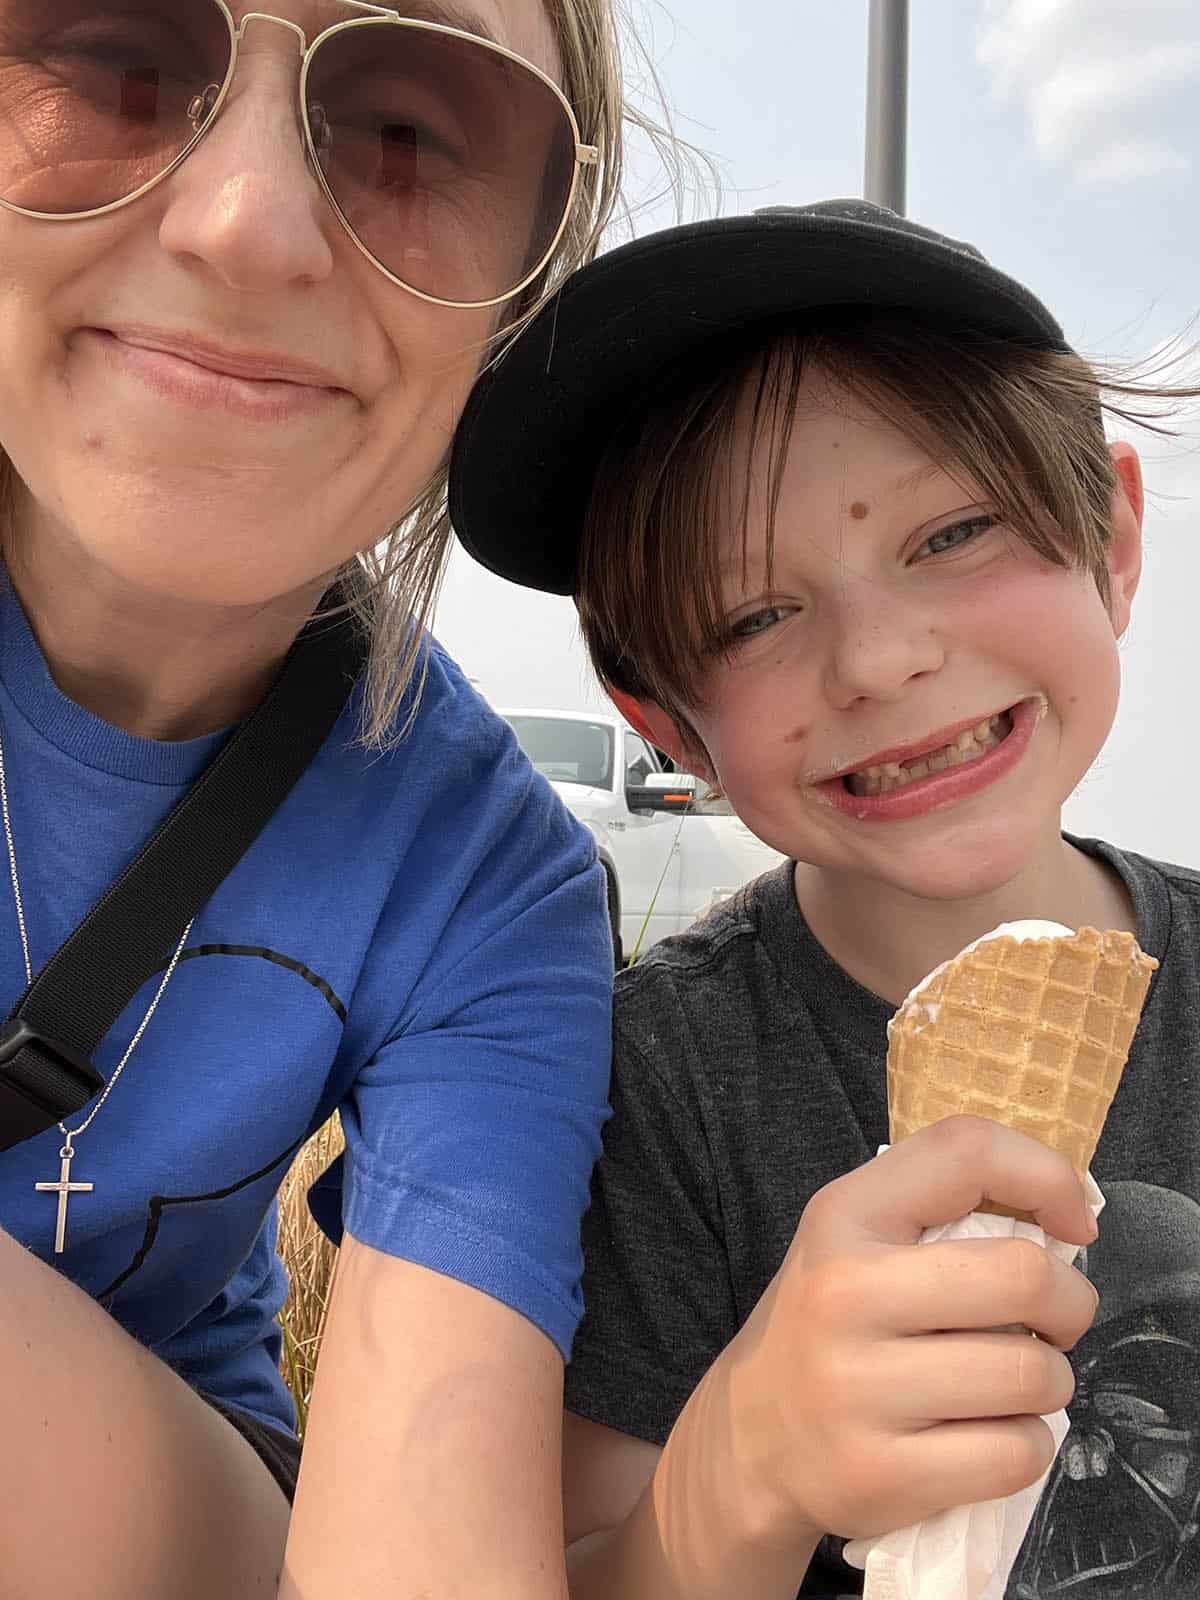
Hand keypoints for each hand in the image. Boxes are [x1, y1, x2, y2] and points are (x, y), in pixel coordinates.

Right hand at [716, 1116, 1098, 1549]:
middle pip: (1025, 1278)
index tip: (1072, 1225)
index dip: (1046, 1176)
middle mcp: (842, 1293)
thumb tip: (1070, 1211)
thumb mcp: (857, 1234)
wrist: (748, 1438)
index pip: (966, 1152)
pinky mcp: (880, 1475)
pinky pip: (1015, 1455)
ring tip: (1009, 1385)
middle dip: (1069, 1305)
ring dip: (1048, 1385)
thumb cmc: (831, 1322)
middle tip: (1049, 1325)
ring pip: (1032, 1377)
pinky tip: (987, 1437)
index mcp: (843, 1216)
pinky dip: (1025, 1447)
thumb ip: (944, 1202)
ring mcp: (856, 1389)